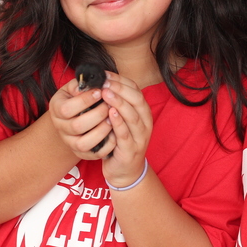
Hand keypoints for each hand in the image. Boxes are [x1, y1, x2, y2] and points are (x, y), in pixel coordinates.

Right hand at [48, 78, 113, 159]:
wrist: (73, 116)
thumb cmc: (76, 98)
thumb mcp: (73, 88)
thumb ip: (79, 85)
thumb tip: (87, 85)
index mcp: (56, 109)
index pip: (67, 109)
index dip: (85, 101)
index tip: (100, 92)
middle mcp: (60, 128)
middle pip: (77, 126)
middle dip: (97, 114)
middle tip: (109, 105)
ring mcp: (70, 143)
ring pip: (84, 143)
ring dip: (102, 131)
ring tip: (112, 119)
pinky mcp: (82, 153)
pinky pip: (95, 154)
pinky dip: (107, 144)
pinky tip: (115, 132)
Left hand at [99, 73, 152, 187]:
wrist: (124, 171)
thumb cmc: (120, 142)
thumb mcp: (121, 120)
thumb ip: (117, 104)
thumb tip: (102, 83)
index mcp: (143, 113)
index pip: (136, 91)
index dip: (121, 81)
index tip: (106, 74)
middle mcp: (145, 124)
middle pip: (136, 101)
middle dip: (120, 89)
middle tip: (105, 82)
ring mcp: (139, 138)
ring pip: (132, 116)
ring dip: (119, 103)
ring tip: (106, 93)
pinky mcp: (130, 150)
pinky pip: (125, 135)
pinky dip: (118, 123)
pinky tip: (110, 114)